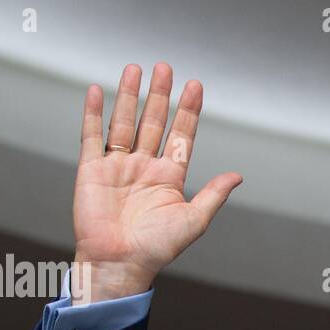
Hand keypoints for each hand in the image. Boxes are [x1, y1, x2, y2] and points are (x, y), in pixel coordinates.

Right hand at [71, 62, 242, 302]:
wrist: (120, 263)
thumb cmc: (157, 248)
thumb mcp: (194, 220)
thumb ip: (213, 195)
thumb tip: (238, 176)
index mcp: (169, 177)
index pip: (181, 135)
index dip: (188, 111)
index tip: (195, 85)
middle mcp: (144, 167)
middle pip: (153, 122)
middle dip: (160, 95)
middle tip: (165, 67)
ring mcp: (117, 166)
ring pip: (124, 122)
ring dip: (129, 95)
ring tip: (135, 69)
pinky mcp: (91, 169)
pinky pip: (92, 136)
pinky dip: (94, 113)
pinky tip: (98, 90)